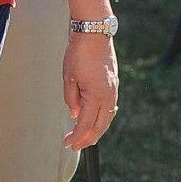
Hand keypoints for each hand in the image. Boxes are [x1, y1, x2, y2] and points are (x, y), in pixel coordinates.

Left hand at [62, 35, 118, 149]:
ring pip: (107, 118)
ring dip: (97, 130)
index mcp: (96, 95)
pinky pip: (110, 108)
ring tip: (86, 138)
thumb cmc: (79, 53)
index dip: (76, 136)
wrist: (95, 34)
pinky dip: (103, 118)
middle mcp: (108, 96)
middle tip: (75, 147)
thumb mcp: (68, 78)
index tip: (67, 143)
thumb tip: (75, 114)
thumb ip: (71, 99)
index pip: (85, 124)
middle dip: (87, 139)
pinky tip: (97, 121)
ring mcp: (113, 91)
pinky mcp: (113, 85)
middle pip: (100, 126)